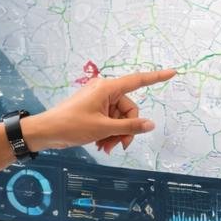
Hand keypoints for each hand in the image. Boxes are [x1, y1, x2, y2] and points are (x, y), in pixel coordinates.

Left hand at [21, 69, 175, 154]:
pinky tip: (102, 145)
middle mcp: (105, 91)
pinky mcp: (94, 109)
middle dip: (126, 129)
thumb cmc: (72, 126)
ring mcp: (99, 100)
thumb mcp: (104, 129)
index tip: (173, 72)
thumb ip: (129, 127)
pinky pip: (110, 121)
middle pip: (129, 109)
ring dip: (117, 134)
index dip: (157, 77)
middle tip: (120, 146)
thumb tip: (150, 125)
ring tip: (106, 148)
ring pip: (119, 118)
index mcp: (107, 88)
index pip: (138, 80)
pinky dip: (109, 133)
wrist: (47, 132)